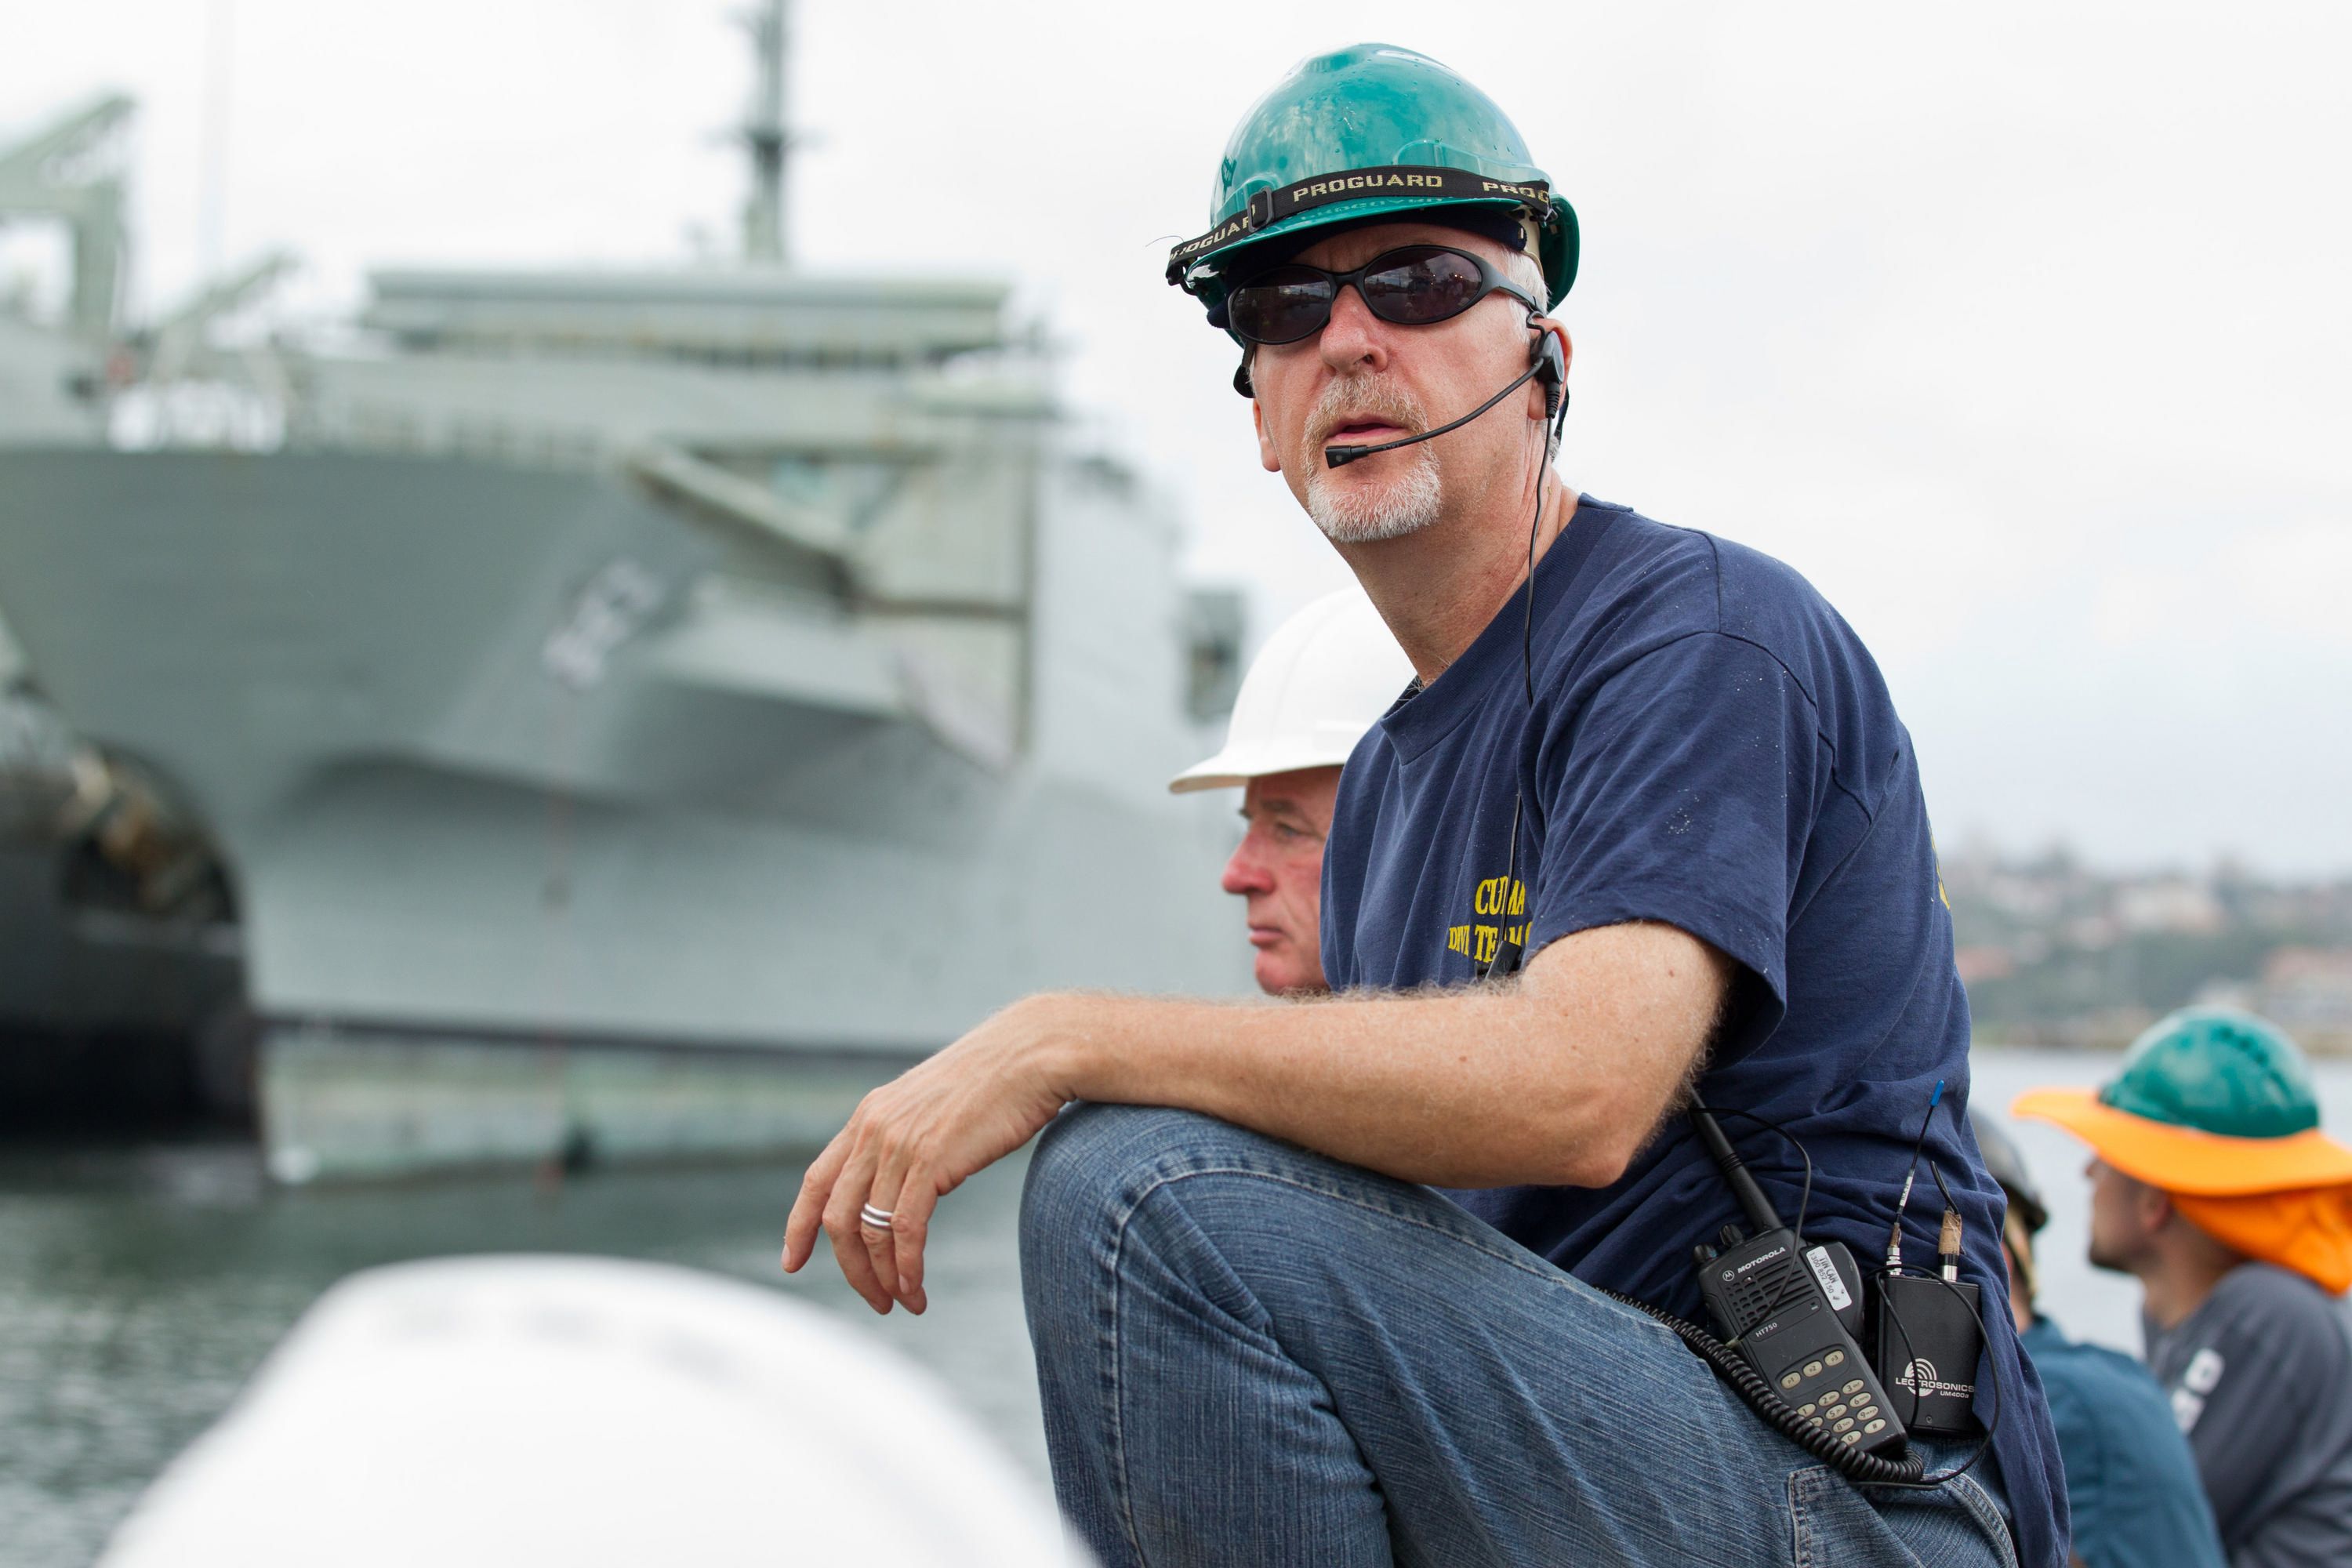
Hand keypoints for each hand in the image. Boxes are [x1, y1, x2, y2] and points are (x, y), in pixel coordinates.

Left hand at [781, 993, 1081, 1313]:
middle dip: (851, 1268)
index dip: (798, 1226)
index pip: (816, 1180)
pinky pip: (904, 1230)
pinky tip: (916, 1287)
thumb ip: (905, 1139)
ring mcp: (899, 1145)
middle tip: (875, 1299)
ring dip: (882, 1277)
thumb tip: (903, 1182)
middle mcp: (873, 1130)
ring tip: (903, 1302)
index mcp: (868, 1117)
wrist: (1032, 1054)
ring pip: (869, 1230)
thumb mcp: (930, 1106)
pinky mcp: (931, 1160)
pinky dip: (906, 1267)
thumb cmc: (994, 1082)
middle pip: (836, 1217)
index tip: (792, 1263)